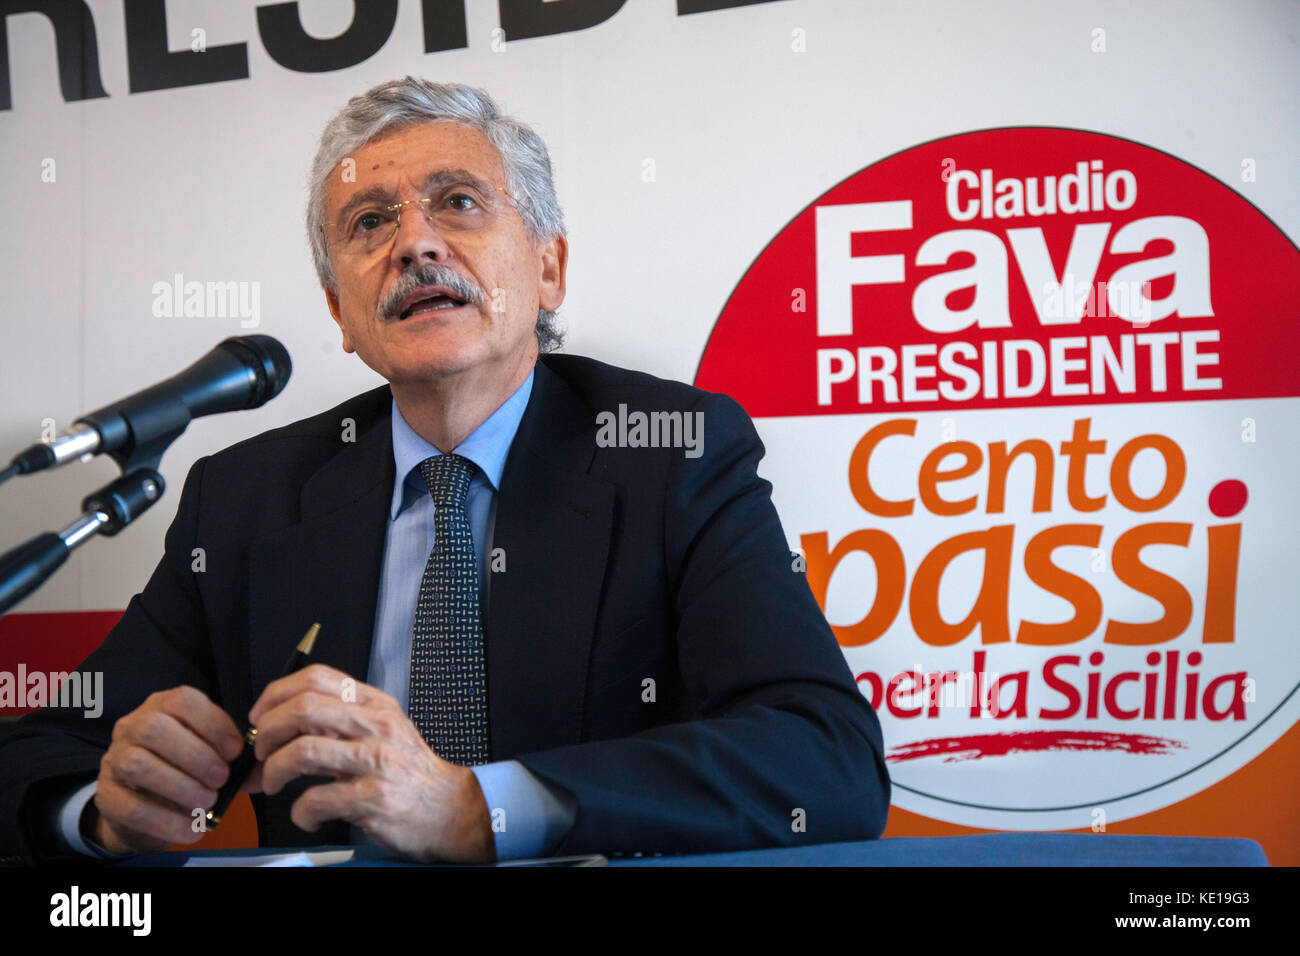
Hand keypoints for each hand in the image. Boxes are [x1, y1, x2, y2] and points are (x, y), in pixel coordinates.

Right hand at [91, 685, 245, 853]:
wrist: (142, 805)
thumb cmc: (184, 770)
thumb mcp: (212, 757)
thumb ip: (239, 760)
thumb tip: (265, 768)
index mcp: (163, 706)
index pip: (183, 700)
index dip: (213, 723)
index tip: (236, 751)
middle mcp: (133, 725)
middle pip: (156, 728)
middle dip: (195, 755)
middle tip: (221, 779)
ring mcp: (114, 759)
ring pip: (139, 764)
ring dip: (180, 786)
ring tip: (208, 803)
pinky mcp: (106, 796)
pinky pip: (133, 807)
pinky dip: (167, 821)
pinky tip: (193, 829)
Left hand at [248, 664, 494, 862]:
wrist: (450, 809)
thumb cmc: (409, 772)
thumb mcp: (385, 729)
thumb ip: (343, 719)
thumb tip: (285, 720)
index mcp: (375, 704)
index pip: (317, 678)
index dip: (277, 694)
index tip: (261, 716)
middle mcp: (376, 726)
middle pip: (304, 708)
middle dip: (268, 731)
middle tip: (261, 752)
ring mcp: (376, 762)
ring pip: (303, 751)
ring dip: (274, 770)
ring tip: (274, 782)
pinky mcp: (372, 798)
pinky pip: (316, 800)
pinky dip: (300, 812)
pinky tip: (308, 816)